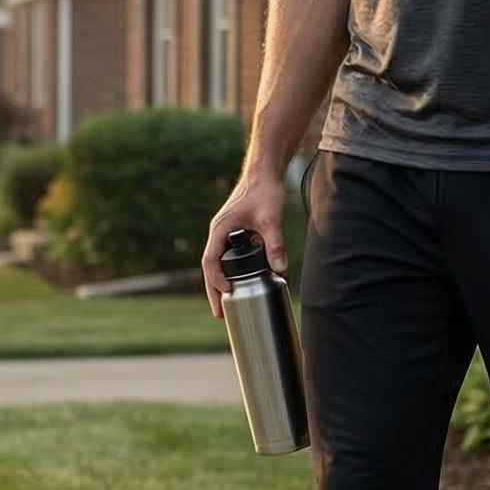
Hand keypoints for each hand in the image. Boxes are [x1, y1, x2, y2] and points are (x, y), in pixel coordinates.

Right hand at [201, 165, 289, 317]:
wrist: (265, 174)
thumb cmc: (264, 192)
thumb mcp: (271, 219)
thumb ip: (275, 244)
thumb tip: (280, 270)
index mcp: (220, 229)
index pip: (210, 261)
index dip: (216, 280)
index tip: (228, 294)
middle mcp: (218, 232)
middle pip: (210, 267)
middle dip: (213, 291)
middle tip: (219, 314)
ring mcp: (225, 233)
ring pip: (217, 263)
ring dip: (220, 283)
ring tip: (226, 305)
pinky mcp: (234, 233)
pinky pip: (227, 257)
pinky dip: (230, 272)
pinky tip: (239, 284)